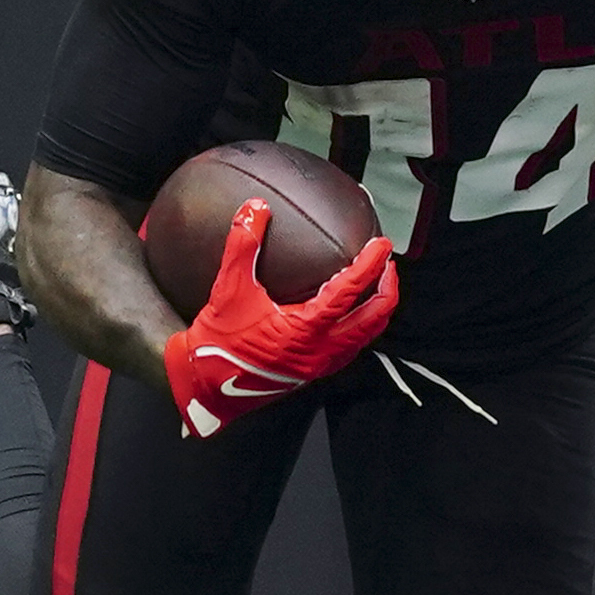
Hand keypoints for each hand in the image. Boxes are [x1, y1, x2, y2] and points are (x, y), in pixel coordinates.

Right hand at [162, 199, 397, 437]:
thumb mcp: (229, 289)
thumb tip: (254, 209)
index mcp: (306, 329)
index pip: (349, 291)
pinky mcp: (314, 373)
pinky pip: (350, 348)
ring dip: (376, 310)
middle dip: (387, 290)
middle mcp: (321, 350)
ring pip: (365, 337)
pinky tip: (349, 314)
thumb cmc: (217, 343)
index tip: (381, 245)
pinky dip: (359, 327)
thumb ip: (243, 245)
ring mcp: (320, 365)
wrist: (206, 385)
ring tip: (376, 286)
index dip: (370, 264)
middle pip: (374, 319)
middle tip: (388, 265)